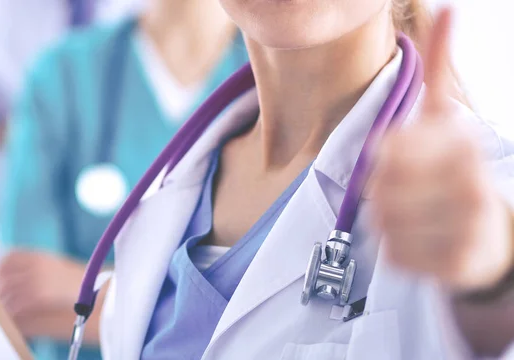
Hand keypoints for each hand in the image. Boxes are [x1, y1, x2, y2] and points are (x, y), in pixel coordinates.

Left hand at [0, 250, 84, 317]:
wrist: (98, 290)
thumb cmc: (79, 282)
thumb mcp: (57, 266)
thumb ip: (36, 267)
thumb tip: (14, 278)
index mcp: (39, 256)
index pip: (7, 257)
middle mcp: (34, 266)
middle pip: (2, 276)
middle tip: (0, 297)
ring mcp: (35, 280)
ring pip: (6, 293)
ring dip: (4, 303)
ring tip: (7, 310)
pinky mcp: (38, 296)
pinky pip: (15, 306)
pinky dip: (12, 313)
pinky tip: (15, 317)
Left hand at [371, 8, 512, 292]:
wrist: (488, 231)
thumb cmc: (452, 168)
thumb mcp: (444, 116)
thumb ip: (441, 66)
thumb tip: (446, 8)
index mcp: (463, 148)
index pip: (389, 150)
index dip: (386, 156)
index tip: (398, 157)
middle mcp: (473, 190)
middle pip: (382, 189)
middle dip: (384, 189)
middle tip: (402, 189)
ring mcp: (469, 233)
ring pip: (384, 224)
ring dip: (388, 219)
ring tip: (412, 213)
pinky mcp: (457, 268)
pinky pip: (394, 256)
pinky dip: (397, 249)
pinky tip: (420, 239)